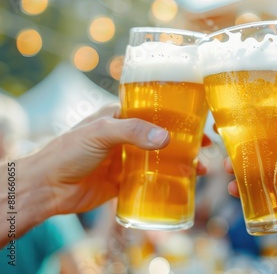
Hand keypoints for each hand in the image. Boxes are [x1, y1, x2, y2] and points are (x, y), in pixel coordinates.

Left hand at [43, 104, 208, 215]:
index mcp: (120, 117)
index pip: (154, 111)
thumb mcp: (100, 132)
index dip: (177, 115)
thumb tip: (166, 138)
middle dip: (186, 140)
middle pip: (163, 135)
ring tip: (201, 169)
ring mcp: (126, 160)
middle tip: (207, 145)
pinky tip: (183, 185)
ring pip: (161, 158)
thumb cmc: (68, 152)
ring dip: (182, 162)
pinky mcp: (125, 182)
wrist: (47, 188)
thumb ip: (132, 132)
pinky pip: (151, 180)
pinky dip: (168, 182)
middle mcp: (126, 137)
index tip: (198, 120)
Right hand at [224, 69, 276, 236]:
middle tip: (219, 136)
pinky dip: (241, 186)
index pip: (267, 111)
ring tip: (227, 167)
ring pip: (249, 161)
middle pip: (253, 136)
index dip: (247, 107)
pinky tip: (234, 188)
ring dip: (234, 162)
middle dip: (234, 136)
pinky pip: (253, 186)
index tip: (228, 104)